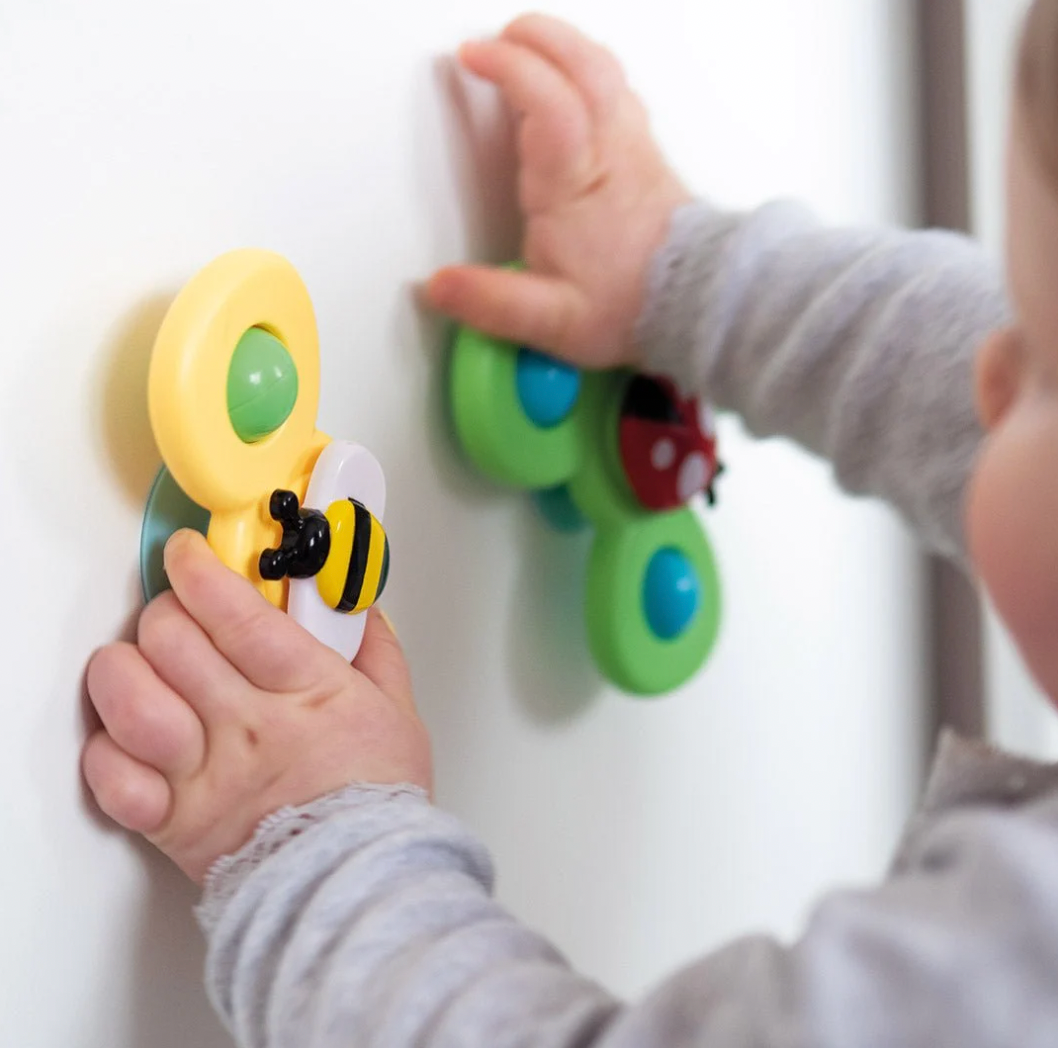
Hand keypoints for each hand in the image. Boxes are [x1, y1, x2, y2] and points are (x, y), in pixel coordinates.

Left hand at [82, 530, 430, 883]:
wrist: (359, 886)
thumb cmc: (378, 801)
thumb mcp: (398, 709)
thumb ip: (374, 647)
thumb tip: (355, 602)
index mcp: (307, 692)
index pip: (236, 613)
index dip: (200, 571)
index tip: (189, 554)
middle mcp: (248, 727)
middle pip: (174, 640)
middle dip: (167, 609)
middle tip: (179, 612)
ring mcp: (204, 774)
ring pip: (130, 698)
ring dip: (123, 667)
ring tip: (141, 661)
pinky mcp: (172, 820)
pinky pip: (112, 775)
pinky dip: (107, 747)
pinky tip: (131, 733)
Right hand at [427, 13, 689, 368]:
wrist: (695, 304)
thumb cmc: (632, 306)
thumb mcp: (552, 322)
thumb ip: (493, 303)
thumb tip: (441, 287)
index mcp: (577, 185)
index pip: (548, 101)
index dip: (508, 67)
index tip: (471, 57)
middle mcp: (609, 153)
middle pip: (582, 65)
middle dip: (534, 38)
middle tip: (495, 41)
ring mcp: (632, 146)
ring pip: (604, 70)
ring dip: (563, 46)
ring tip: (526, 45)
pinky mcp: (645, 151)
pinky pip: (618, 88)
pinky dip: (587, 68)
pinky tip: (571, 79)